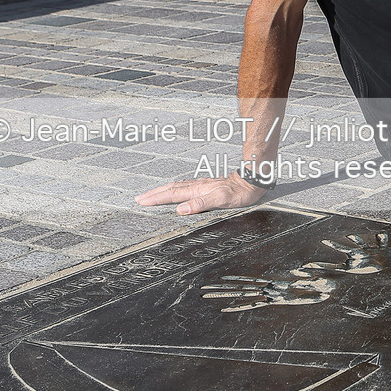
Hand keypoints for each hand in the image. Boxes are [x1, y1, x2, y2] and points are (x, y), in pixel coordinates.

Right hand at [136, 172, 263, 214]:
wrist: (252, 181)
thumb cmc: (239, 193)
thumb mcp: (221, 200)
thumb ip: (201, 204)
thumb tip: (181, 210)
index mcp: (197, 190)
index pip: (172, 194)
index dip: (156, 199)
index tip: (142, 202)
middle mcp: (197, 186)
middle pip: (170, 189)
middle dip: (154, 194)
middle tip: (139, 198)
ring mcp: (201, 185)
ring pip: (176, 187)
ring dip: (161, 191)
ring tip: (150, 195)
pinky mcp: (206, 185)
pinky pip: (184, 187)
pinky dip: (173, 189)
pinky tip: (174, 191)